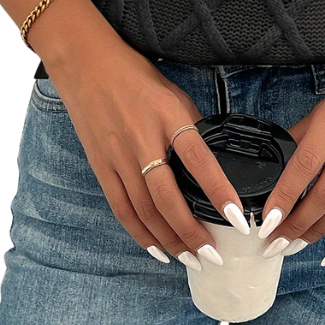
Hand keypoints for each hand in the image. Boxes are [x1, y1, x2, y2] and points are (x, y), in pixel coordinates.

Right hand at [43, 38, 251, 270]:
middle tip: (214, 255)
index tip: (238, 217)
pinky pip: (121, 208)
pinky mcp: (101, 166)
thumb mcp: (173, 93)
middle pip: (168, 197)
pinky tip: (157, 251)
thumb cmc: (135, 76)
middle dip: (192, 232)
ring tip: (192, 260)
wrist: (86, 64)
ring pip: (145, 210)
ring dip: (170, 240)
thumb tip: (212, 163)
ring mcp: (118, 156)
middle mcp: (142, 139)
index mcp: (167, 115)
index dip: (219, 190)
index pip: (198, 159)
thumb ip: (191, 127)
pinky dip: (140, 234)